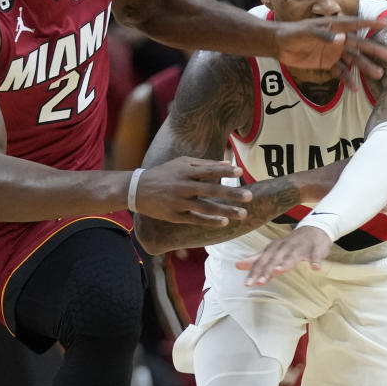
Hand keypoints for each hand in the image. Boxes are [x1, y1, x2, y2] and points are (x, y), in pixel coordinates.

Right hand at [135, 156, 252, 225]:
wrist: (137, 189)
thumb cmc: (164, 173)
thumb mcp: (182, 163)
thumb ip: (205, 164)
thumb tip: (228, 162)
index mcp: (185, 171)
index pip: (209, 170)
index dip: (225, 171)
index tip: (241, 171)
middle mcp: (183, 186)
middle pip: (211, 190)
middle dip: (231, 193)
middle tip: (249, 196)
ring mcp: (179, 202)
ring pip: (206, 207)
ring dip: (225, 211)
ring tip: (242, 214)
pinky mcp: (174, 216)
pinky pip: (195, 219)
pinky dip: (210, 221)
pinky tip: (224, 223)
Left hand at [236, 225, 331, 285]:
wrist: (314, 230)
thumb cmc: (291, 244)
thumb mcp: (273, 250)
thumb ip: (257, 259)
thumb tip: (238, 265)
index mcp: (274, 248)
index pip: (262, 261)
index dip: (255, 272)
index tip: (247, 284)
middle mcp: (285, 247)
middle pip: (275, 260)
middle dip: (266, 271)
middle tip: (259, 282)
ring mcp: (300, 248)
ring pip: (292, 256)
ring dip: (285, 264)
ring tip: (278, 271)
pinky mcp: (315, 248)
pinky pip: (316, 255)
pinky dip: (315, 260)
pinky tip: (315, 268)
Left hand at [275, 17, 386, 81]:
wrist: (278, 44)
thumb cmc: (292, 33)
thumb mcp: (306, 33)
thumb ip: (324, 36)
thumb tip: (342, 39)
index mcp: (334, 26)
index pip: (355, 24)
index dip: (370, 23)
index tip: (385, 24)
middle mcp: (337, 38)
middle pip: (358, 44)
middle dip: (373, 50)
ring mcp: (333, 51)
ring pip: (353, 59)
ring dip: (364, 66)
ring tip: (377, 75)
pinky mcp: (327, 62)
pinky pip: (340, 71)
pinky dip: (348, 79)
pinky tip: (355, 88)